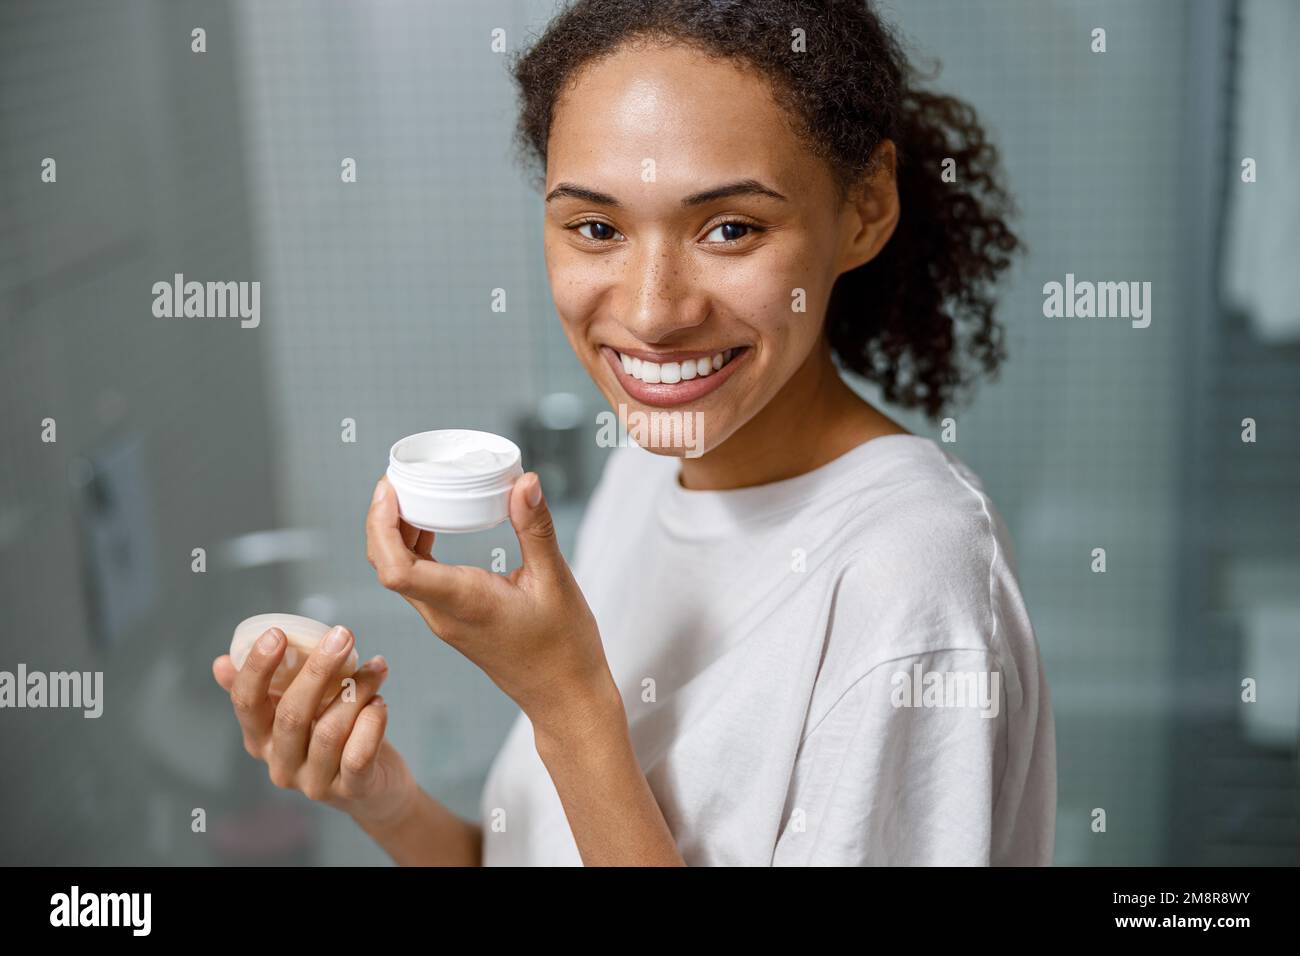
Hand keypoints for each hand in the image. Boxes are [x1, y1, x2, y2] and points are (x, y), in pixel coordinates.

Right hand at [212, 625, 416, 828]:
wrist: (376, 788)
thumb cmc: (333, 737)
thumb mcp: (299, 711)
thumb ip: (267, 687)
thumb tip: (221, 661)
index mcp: (260, 739)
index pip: (246, 704)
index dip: (257, 669)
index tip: (277, 633)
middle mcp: (281, 764)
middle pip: (291, 715)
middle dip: (318, 669)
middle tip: (343, 635)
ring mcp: (314, 782)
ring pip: (329, 731)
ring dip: (357, 691)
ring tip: (376, 669)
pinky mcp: (351, 790)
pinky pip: (358, 755)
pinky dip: (372, 723)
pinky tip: (380, 702)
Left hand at [365, 473, 620, 738]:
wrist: (564, 695)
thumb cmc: (564, 646)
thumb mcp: (556, 580)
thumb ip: (536, 528)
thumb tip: (525, 482)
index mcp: (463, 602)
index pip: (396, 568)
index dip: (381, 525)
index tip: (389, 489)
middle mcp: (443, 614)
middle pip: (385, 565)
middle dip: (380, 520)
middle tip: (395, 480)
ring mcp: (443, 620)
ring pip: (397, 573)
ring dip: (394, 533)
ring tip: (409, 494)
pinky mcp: (451, 620)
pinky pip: (416, 580)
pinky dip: (413, 548)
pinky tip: (432, 525)